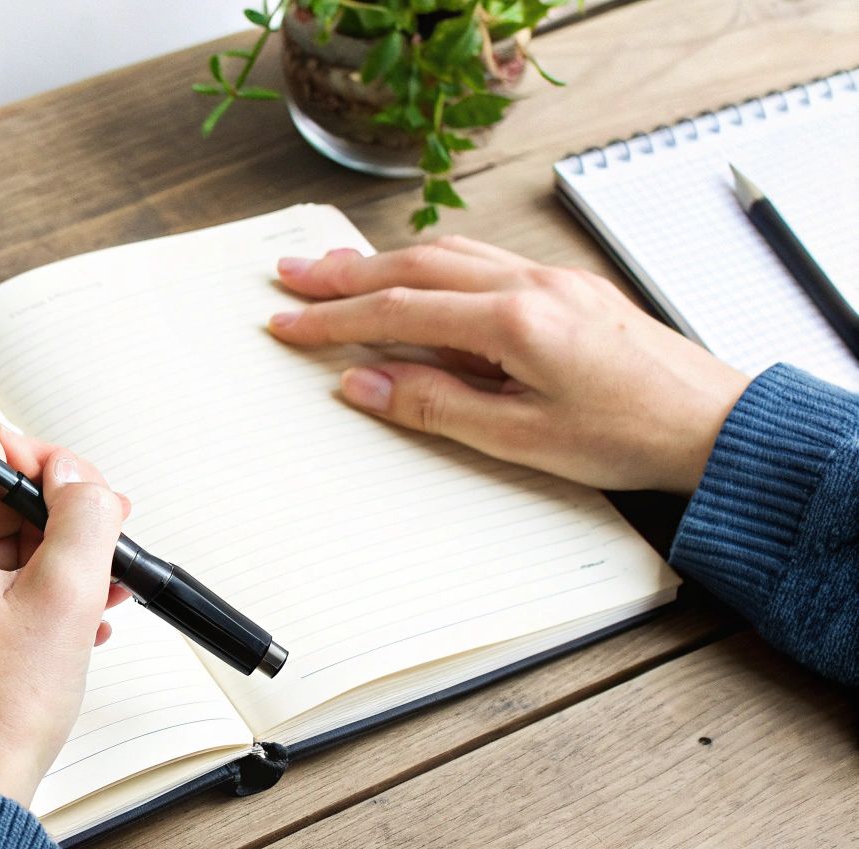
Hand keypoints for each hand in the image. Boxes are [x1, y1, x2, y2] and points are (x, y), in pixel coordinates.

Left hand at [0, 420, 130, 805]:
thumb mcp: (65, 594)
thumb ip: (84, 515)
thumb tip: (81, 479)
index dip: (51, 467)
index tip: (91, 496)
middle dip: (62, 522)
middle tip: (111, 547)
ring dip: (57, 561)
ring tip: (105, 591)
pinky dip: (34, 593)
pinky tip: (80, 620)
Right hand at [266, 236, 750, 493]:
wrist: (717, 424)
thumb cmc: (630, 437)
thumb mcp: (520, 438)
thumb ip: (434, 404)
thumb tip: (363, 383)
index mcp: (513, 320)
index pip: (398, 311)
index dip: (333, 318)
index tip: (286, 322)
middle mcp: (530, 284)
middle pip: (415, 266)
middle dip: (345, 273)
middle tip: (291, 275)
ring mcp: (552, 279)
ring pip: (449, 254)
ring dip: (385, 260)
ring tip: (336, 268)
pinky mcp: (568, 288)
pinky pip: (484, 260)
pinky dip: (433, 262)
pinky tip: (417, 272)